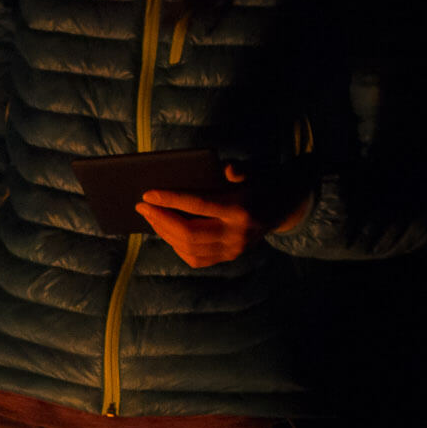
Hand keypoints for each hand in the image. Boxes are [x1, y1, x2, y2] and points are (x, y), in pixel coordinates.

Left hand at [137, 164, 311, 267]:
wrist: (286, 206)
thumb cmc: (261, 182)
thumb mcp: (255, 170)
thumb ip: (240, 170)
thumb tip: (227, 169)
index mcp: (240, 209)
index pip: (198, 205)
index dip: (170, 200)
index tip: (147, 194)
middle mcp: (237, 234)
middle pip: (189, 233)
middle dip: (160, 220)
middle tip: (141, 206)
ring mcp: (233, 250)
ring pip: (189, 248)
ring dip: (164, 233)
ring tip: (149, 216)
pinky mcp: (230, 257)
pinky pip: (196, 258)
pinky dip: (176, 246)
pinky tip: (165, 231)